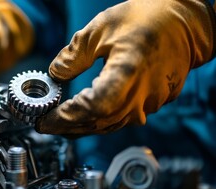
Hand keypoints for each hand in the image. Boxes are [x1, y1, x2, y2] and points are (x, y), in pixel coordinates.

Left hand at [36, 0, 214, 135]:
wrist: (184, 24)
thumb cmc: (147, 20)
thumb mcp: (100, 29)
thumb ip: (74, 55)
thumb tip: (55, 73)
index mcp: (127, 74)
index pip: (91, 108)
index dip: (65, 117)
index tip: (44, 119)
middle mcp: (140, 96)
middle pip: (97, 123)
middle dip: (67, 127)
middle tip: (44, 125)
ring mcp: (149, 103)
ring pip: (109, 125)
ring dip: (82, 127)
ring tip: (59, 124)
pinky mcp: (152, 105)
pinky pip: (121, 120)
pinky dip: (99, 121)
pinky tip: (85, 117)